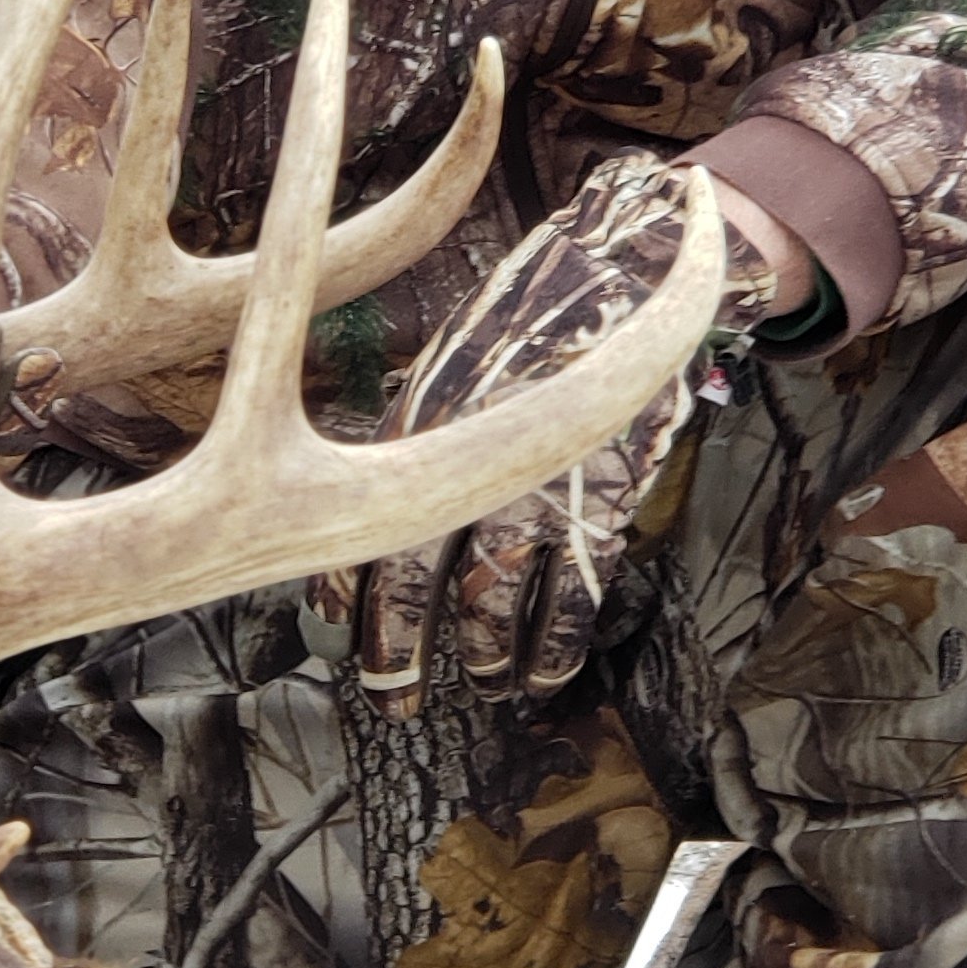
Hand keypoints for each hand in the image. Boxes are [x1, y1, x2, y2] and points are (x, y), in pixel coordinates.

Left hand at [335, 161, 784, 710]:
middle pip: (417, 582)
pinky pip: (571, 599)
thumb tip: (363, 491)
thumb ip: (414, 429)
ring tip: (478, 684)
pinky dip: (551, 647)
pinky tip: (540, 674)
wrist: (628, 269)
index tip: (338, 633)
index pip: (361, 526)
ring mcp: (540, 487)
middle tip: (393, 698)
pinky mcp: (603, 503)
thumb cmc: (528, 314)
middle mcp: (468, 460)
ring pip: (493, 603)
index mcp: (418, 424)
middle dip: (399, 649)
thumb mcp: (448, 359)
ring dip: (481, 656)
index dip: (347, 596)